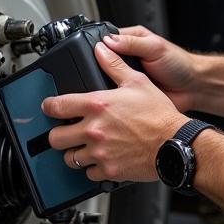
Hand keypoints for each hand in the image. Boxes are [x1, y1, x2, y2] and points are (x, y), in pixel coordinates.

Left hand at [42, 40, 185, 181]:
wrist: (175, 143)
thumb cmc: (159, 115)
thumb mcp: (138, 82)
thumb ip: (115, 65)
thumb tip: (101, 49)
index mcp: (97, 105)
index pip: (56, 106)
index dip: (49, 107)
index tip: (50, 108)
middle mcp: (94, 130)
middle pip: (55, 138)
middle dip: (59, 134)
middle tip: (66, 132)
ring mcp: (99, 152)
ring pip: (69, 159)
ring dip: (74, 153)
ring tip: (83, 148)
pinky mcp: (108, 170)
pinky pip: (88, 174)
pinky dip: (92, 169)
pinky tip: (101, 160)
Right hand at [101, 26, 197, 111]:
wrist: (193, 87)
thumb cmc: (179, 63)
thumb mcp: (155, 47)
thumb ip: (132, 43)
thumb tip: (108, 41)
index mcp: (131, 39)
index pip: (107, 40)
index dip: (100, 47)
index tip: (96, 54)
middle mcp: (128, 56)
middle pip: (104, 60)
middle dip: (102, 66)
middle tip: (106, 71)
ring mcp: (128, 74)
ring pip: (108, 77)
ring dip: (109, 81)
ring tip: (114, 83)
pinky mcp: (130, 91)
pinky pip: (116, 93)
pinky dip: (115, 94)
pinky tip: (118, 94)